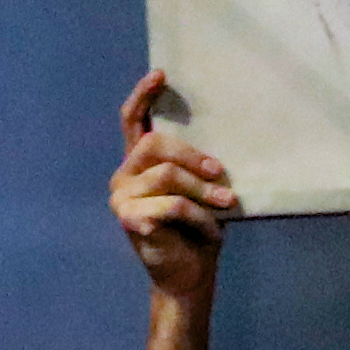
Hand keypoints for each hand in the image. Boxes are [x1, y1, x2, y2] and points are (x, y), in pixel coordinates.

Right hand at [112, 72, 235, 301]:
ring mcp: (122, 198)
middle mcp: (124, 175)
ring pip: (166, 176)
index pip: (133, 121)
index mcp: (139, 163)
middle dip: (191, 156)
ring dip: (202, 190)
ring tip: (226, 203)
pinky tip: (211, 231)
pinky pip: (171, 206)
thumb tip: (227, 130)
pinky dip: (198, 217)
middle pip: (153, 145)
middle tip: (219, 172)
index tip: (161, 75)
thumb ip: (199, 165)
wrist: (189, 275)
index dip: (143, 96)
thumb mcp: (202, 189)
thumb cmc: (198, 228)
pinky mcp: (129, 220)